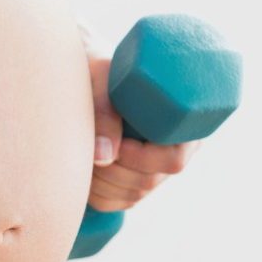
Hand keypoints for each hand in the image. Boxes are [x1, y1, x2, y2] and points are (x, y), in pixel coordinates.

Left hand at [87, 56, 199, 211]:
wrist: (84, 61)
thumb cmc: (95, 59)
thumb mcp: (97, 73)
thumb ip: (102, 109)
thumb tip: (103, 157)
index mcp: (180, 118)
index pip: (174, 159)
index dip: (142, 159)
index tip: (115, 140)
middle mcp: (173, 145)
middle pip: (148, 181)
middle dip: (112, 168)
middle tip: (86, 141)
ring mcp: (152, 166)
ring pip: (130, 194)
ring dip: (99, 179)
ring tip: (81, 146)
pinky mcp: (129, 179)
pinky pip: (113, 202)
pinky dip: (93, 190)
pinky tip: (81, 164)